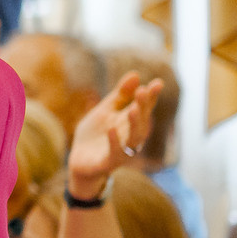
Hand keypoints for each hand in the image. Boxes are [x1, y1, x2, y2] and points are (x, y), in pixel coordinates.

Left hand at [67, 73, 163, 193]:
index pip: (144, 108)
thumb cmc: (95, 134)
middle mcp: (129, 136)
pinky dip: (114, 142)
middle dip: (143, 107)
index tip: (157, 83)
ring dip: (134, 124)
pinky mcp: (108, 163)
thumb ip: (120, 95)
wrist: (78, 160)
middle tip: (143, 91)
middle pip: (140, 121)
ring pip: (133, 138)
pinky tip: (111, 129)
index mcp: (129, 122)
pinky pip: (114, 153)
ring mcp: (121, 150)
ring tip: (134, 109)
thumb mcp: (105, 110)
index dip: (151, 96)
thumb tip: (136, 74)